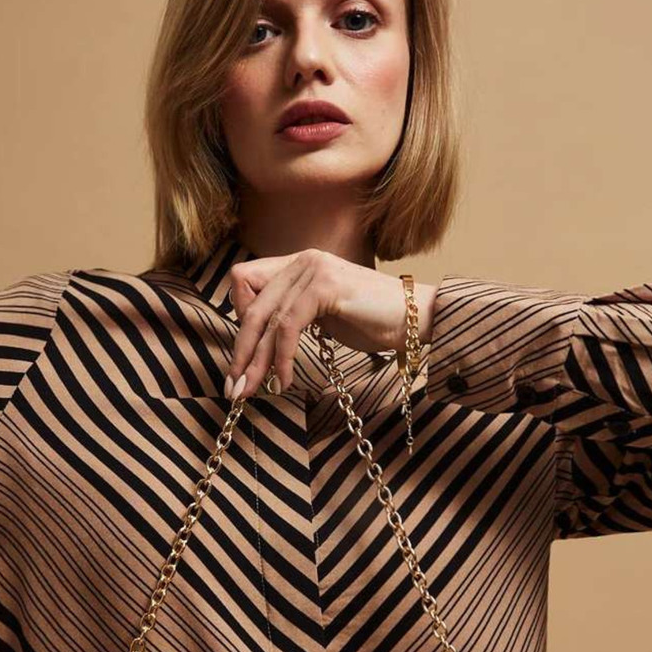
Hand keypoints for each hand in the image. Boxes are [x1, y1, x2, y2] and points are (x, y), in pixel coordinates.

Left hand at [222, 247, 434, 402]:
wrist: (417, 318)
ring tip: (252, 391)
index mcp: (298, 263)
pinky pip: (288, 326)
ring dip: (256, 361)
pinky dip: (282, 357)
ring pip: (267, 320)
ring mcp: (313, 269)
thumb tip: (258, 342)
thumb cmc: (374, 322)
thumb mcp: (323, 315)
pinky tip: (285, 380)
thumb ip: (293, 315)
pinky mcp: (325, 286)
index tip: (246, 353)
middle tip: (233, 387)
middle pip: (250, 305)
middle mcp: (302, 260)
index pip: (244, 280)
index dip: (240, 317)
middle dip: (240, 351)